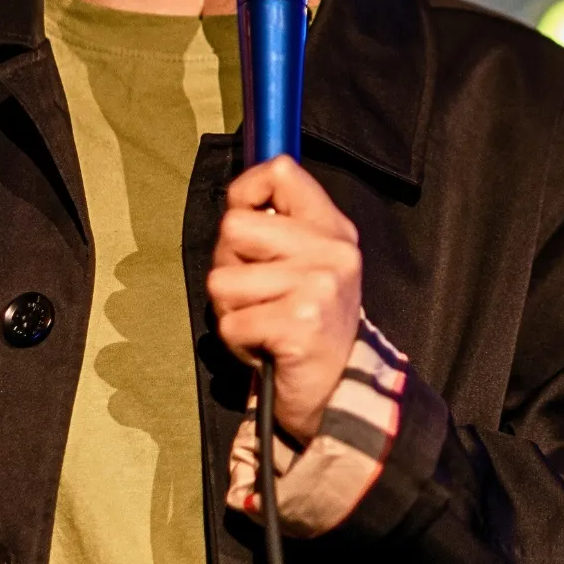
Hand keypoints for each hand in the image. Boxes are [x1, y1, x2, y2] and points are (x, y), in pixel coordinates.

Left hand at [207, 155, 362, 442]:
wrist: (340, 392)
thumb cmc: (310, 324)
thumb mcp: (310, 264)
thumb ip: (281, 228)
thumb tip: (236, 199)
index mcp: (333, 228)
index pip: (281, 171)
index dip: (246, 193)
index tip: (247, 224)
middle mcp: (331, 251)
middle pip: (234, 227)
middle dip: (229, 264)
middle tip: (257, 291)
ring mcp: (318, 286)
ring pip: (223, 280)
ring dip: (232, 310)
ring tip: (264, 322)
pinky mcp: (299, 325)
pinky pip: (230, 323)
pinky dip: (238, 342)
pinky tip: (267, 346)